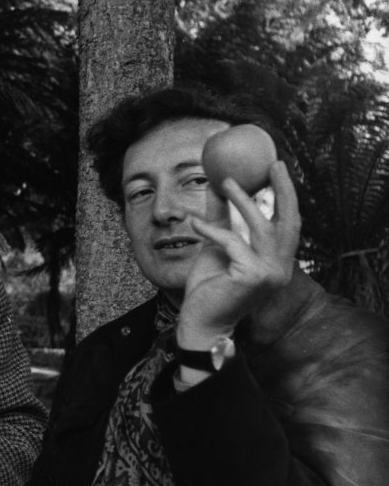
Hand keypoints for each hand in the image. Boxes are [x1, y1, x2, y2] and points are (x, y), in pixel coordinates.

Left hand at [179, 161, 300, 348]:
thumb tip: (218, 187)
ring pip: (262, 227)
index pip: (290, 224)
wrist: (200, 321)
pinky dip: (213, 230)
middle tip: (274, 163)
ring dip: (243, 201)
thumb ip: (222, 220)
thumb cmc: (209, 288)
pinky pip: (233, 242)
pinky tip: (195, 223)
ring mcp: (271, 274)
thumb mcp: (216, 247)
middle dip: (284, 189)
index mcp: (278, 262)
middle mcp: (282, 268)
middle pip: (290, 221)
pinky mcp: (254, 276)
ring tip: (226, 181)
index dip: (287, 196)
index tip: (277, 169)